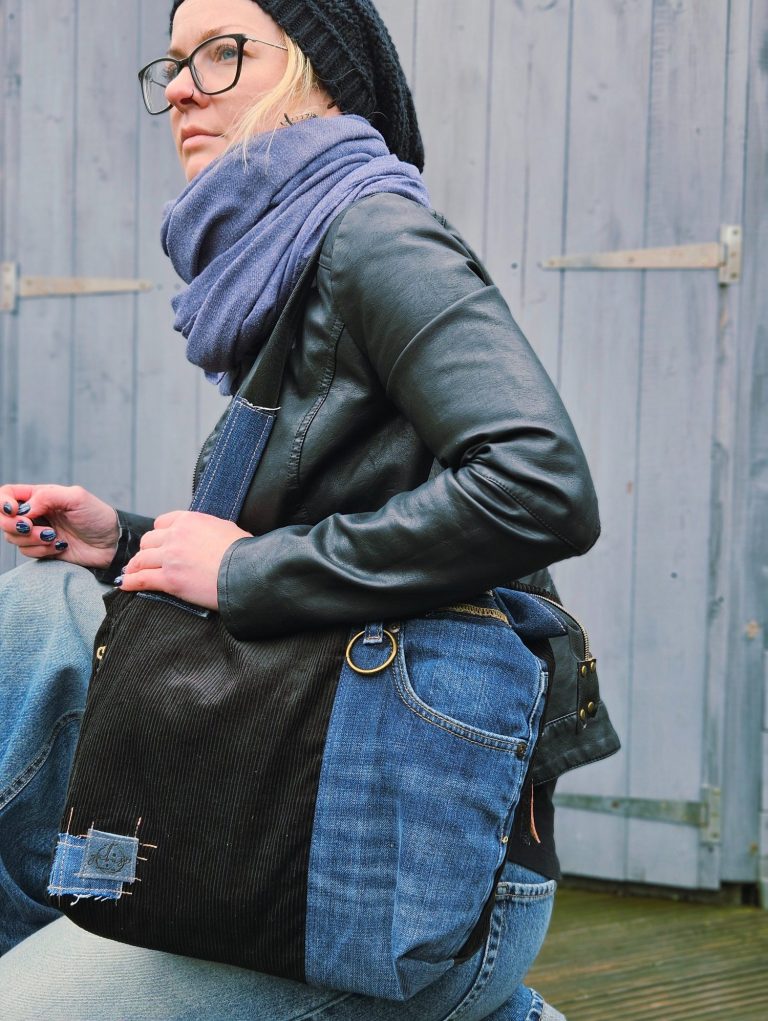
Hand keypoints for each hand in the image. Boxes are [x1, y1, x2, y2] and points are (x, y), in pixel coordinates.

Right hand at [0, 483, 118, 568]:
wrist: (111, 543)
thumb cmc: (97, 516)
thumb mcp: (76, 498)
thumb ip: (47, 497)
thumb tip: (23, 510)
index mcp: (40, 495)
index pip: (7, 494)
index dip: (2, 503)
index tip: (14, 511)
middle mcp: (35, 513)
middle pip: (4, 519)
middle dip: (14, 525)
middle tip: (32, 527)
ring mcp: (37, 532)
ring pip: (13, 537)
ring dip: (32, 539)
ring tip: (55, 537)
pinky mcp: (42, 549)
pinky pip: (27, 552)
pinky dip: (42, 550)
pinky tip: (61, 546)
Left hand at [119, 510, 250, 609]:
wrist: (247, 572)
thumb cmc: (244, 552)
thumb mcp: (225, 528)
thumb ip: (207, 528)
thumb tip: (206, 535)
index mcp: (190, 520)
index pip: (162, 523)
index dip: (159, 534)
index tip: (160, 543)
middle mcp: (176, 536)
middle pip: (148, 541)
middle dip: (147, 551)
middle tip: (147, 560)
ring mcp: (171, 558)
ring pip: (141, 559)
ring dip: (136, 567)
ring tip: (132, 573)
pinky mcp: (170, 579)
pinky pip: (142, 579)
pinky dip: (131, 582)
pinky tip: (125, 586)